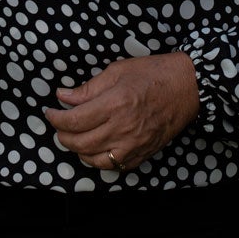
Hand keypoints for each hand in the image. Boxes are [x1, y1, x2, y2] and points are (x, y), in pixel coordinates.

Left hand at [43, 52, 199, 171]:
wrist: (187, 87)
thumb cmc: (153, 74)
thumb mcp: (118, 71)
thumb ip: (89, 88)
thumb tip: (63, 96)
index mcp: (115, 104)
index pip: (74, 121)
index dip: (56, 119)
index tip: (50, 112)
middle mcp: (122, 128)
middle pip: (80, 143)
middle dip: (62, 136)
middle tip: (59, 125)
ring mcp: (133, 145)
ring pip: (94, 159)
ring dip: (78, 150)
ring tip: (75, 137)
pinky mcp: (143, 153)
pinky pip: (114, 166)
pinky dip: (99, 160)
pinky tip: (95, 148)